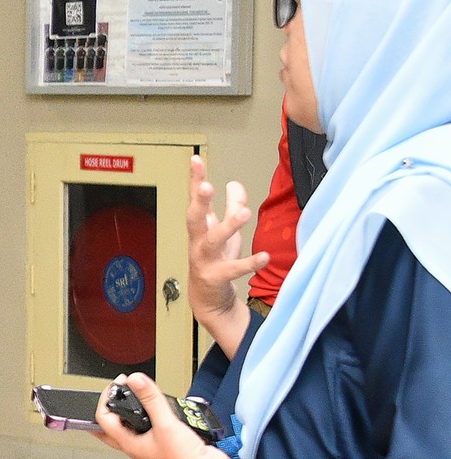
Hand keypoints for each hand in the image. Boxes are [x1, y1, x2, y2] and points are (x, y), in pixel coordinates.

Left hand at [94, 373, 225, 458]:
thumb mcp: (166, 425)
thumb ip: (151, 400)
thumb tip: (135, 380)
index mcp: (130, 444)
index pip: (103, 419)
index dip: (105, 399)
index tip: (117, 384)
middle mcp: (138, 446)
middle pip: (115, 425)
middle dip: (113, 406)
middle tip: (118, 390)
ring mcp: (153, 446)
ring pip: (136, 425)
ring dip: (136, 410)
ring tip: (140, 394)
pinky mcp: (168, 444)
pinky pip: (156, 426)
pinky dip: (157, 415)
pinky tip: (163, 408)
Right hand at [186, 157, 262, 350]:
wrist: (208, 299)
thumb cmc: (216, 261)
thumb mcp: (225, 231)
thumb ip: (230, 206)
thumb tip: (235, 182)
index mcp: (200, 227)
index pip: (195, 199)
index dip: (195, 179)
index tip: (196, 159)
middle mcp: (197, 241)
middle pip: (194, 218)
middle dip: (200, 201)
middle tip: (208, 186)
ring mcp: (204, 260)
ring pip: (213, 241)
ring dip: (227, 226)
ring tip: (244, 213)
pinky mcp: (216, 277)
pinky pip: (233, 269)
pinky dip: (249, 263)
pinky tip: (264, 256)